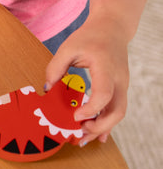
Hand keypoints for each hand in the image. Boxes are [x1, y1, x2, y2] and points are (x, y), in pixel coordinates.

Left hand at [44, 16, 129, 144]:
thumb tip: (46, 89)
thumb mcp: (68, 47)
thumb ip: (55, 68)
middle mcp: (119, 80)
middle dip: (99, 126)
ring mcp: (123, 86)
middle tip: (79, 134)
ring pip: (119, 114)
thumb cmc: (89, 37)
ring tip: (82, 138)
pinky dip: (107, 124)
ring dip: (102, 128)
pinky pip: (117, 110)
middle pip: (118, 111)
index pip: (104, 93)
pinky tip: (97, 135)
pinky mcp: (120, 89)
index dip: (91, 109)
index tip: (74, 116)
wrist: (112, 29)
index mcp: (106, 67)